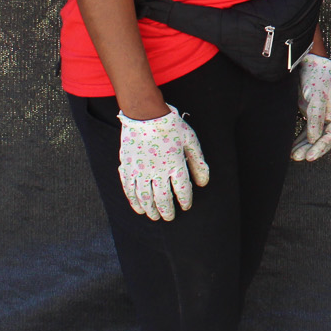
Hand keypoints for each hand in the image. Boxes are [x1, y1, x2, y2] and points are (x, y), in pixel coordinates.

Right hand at [117, 104, 209, 220]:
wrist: (145, 114)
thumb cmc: (170, 125)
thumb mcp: (190, 141)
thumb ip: (198, 162)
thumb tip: (203, 183)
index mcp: (175, 164)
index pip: (182, 191)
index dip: (185, 201)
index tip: (186, 206)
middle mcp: (157, 171)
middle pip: (162, 199)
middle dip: (167, 211)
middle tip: (169, 217)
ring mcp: (140, 170)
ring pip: (145, 198)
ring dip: (151, 210)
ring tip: (155, 217)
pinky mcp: (128, 168)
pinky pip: (129, 190)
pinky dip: (134, 201)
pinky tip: (139, 208)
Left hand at [290, 52, 330, 161]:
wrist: (309, 62)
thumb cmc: (316, 76)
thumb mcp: (316, 96)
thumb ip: (315, 117)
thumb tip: (314, 138)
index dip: (322, 147)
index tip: (310, 156)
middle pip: (324, 138)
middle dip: (312, 149)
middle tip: (299, 158)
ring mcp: (321, 114)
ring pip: (315, 135)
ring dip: (305, 146)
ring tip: (293, 156)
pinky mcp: (311, 112)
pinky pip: (308, 130)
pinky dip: (301, 138)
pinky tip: (293, 146)